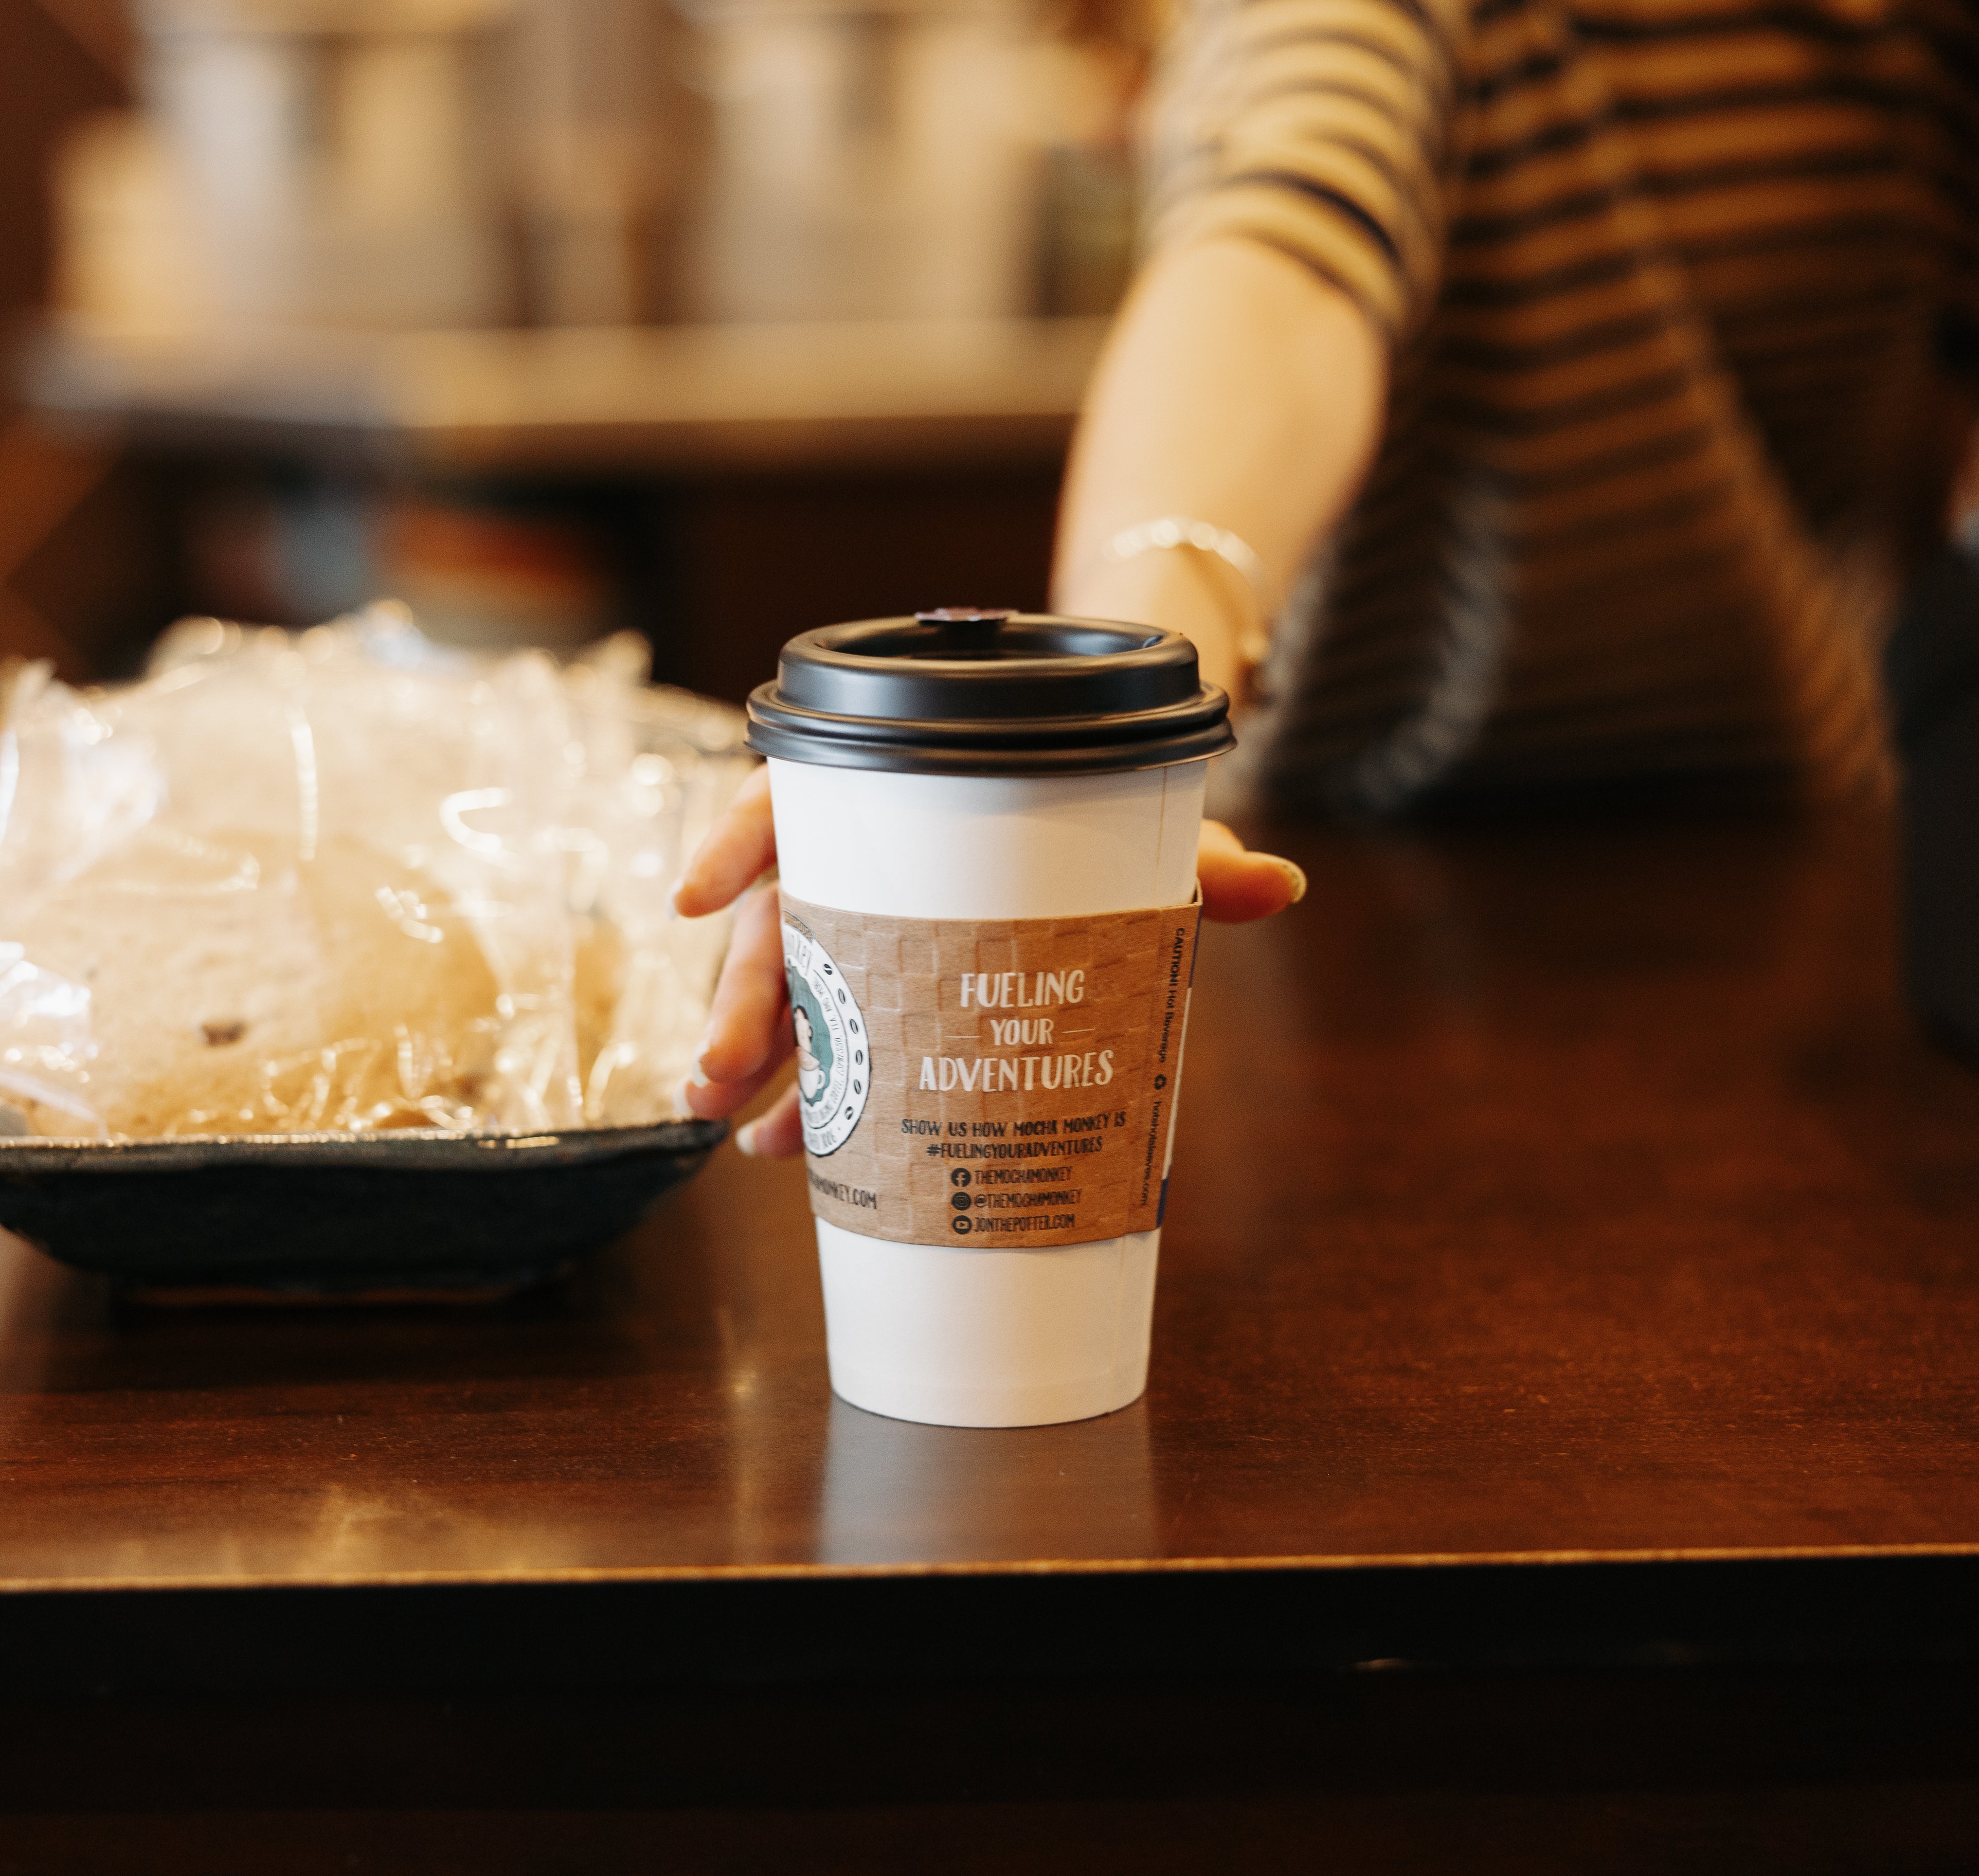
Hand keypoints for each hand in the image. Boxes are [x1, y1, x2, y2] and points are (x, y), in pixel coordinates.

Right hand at [671, 768, 1306, 1157]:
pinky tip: (785, 1147)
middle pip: (777, 916)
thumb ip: (1195, 860)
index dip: (735, 844)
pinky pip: (826, 1028)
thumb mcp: (1143, 829)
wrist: (1104, 817)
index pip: (791, 796)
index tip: (696, 900)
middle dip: (741, 1000)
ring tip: (727, 1123)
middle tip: (720, 1075)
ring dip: (749, 1055)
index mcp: (895, 786)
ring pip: (783, 981)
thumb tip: (1282, 885)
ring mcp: (860, 920)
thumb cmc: (1099, 810)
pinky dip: (803, 1088)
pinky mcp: (878, 980)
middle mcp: (858, 853)